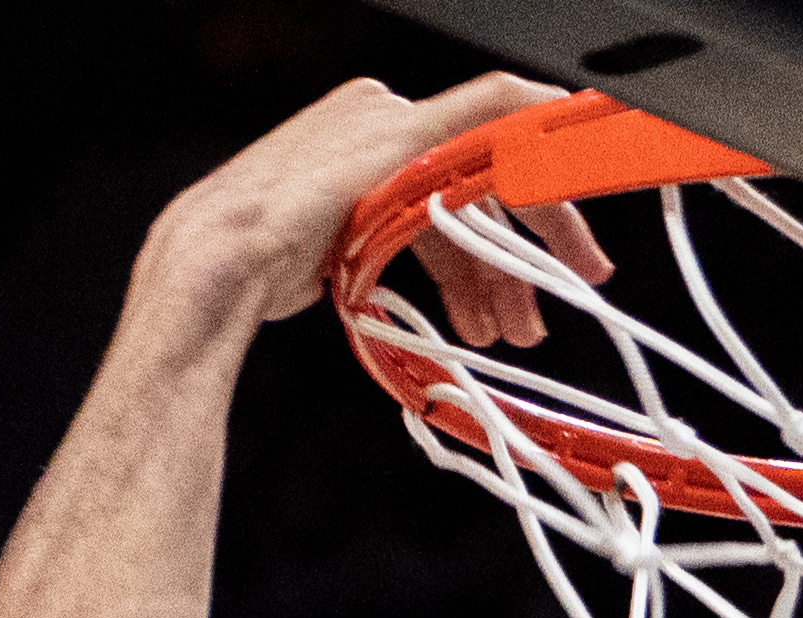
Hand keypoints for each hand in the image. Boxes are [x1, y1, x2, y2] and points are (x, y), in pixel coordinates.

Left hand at [143, 71, 615, 341]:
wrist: (222, 260)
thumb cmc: (291, 203)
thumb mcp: (399, 146)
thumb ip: (479, 116)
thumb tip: (541, 97)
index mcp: (395, 115)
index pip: (497, 147)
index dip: (546, 190)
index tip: (580, 225)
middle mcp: (384, 144)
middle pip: (478, 201)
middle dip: (517, 261)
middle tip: (547, 309)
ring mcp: (368, 188)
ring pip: (452, 237)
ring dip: (485, 288)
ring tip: (504, 334)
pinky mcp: (352, 229)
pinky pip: (420, 255)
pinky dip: (448, 287)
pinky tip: (464, 320)